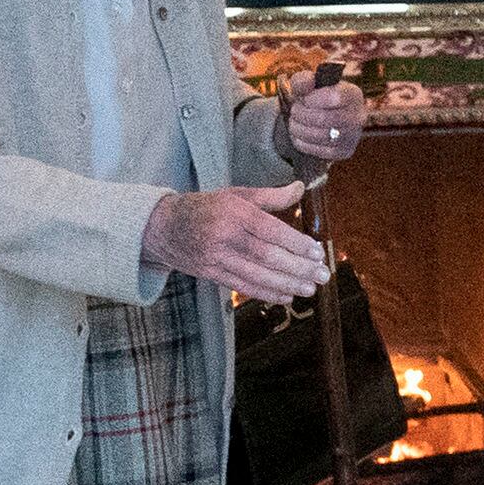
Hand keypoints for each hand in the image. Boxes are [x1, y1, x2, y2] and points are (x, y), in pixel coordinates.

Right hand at [144, 182, 326, 300]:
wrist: (162, 227)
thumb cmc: (205, 207)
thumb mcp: (235, 194)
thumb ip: (270, 195)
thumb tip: (300, 188)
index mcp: (233, 212)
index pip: (270, 230)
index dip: (295, 243)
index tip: (316, 251)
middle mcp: (224, 236)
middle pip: (266, 256)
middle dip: (298, 268)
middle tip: (321, 275)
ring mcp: (216, 258)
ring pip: (256, 275)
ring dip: (286, 284)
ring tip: (310, 289)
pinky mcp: (210, 274)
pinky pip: (242, 286)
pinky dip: (266, 293)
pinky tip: (286, 296)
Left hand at [281, 68, 369, 167]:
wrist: (326, 117)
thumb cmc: (317, 97)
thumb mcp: (309, 84)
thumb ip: (304, 80)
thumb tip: (306, 83)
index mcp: (353, 94)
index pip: (335, 97)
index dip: (313, 99)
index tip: (304, 98)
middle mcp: (359, 116)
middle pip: (324, 118)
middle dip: (301, 114)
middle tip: (294, 111)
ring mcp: (353, 136)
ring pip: (321, 136)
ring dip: (299, 129)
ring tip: (294, 122)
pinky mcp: (345, 151)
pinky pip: (319, 151)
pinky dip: (303, 142)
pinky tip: (299, 134)